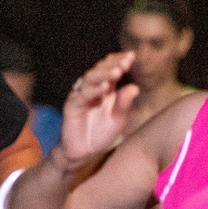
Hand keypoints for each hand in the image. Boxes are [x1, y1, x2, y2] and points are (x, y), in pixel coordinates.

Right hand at [58, 51, 141, 165]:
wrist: (85, 152)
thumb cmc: (102, 133)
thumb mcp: (118, 119)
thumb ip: (124, 103)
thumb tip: (136, 87)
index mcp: (104, 88)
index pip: (110, 68)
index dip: (119, 61)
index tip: (132, 56)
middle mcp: (91, 88)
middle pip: (100, 70)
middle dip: (113, 64)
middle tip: (126, 62)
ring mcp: (80, 95)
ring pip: (90, 79)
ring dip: (104, 74)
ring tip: (118, 71)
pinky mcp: (72, 106)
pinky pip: (82, 95)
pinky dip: (94, 90)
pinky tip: (105, 87)